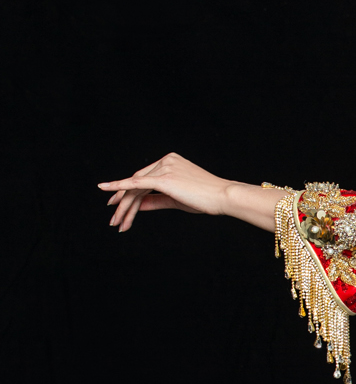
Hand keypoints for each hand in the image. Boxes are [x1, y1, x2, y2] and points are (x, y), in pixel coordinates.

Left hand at [99, 152, 230, 231]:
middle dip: (124, 203)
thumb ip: (156, 200)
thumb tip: (139, 206)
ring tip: (116, 222)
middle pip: (137, 183)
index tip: (118, 205)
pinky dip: (119, 187)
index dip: (129, 193)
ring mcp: (164, 167)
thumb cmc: (205, 199)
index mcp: (170, 162)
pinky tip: (105, 190)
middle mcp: (165, 161)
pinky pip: (137, 183)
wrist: (222, 196)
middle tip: (114, 220)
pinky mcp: (163, 177)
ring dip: (124, 206)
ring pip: (136, 187)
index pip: (144, 179)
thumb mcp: (176, 200)